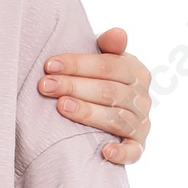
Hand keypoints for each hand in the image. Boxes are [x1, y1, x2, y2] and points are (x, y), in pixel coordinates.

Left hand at [39, 26, 151, 164]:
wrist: (112, 112)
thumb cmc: (101, 81)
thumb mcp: (106, 60)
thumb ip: (109, 46)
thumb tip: (118, 34)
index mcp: (137, 72)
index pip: (109, 66)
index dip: (79, 64)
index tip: (50, 65)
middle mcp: (142, 98)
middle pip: (108, 91)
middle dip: (74, 87)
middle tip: (46, 86)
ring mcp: (141, 124)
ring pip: (115, 119)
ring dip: (88, 113)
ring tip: (62, 107)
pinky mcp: (138, 146)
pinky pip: (133, 152)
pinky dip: (121, 153)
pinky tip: (105, 151)